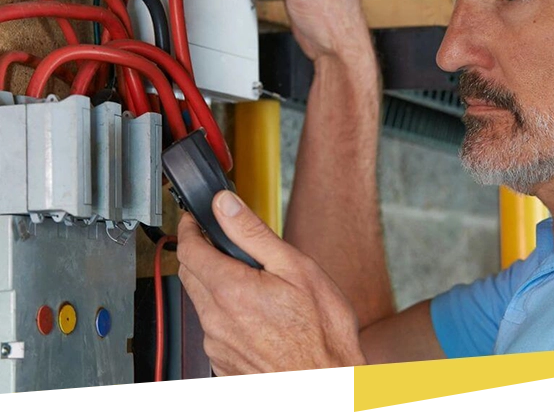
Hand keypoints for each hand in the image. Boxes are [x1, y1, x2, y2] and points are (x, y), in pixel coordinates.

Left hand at [176, 190, 366, 375]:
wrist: (326, 385)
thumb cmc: (321, 331)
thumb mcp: (295, 267)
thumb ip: (253, 233)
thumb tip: (225, 205)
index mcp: (231, 290)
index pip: (190, 249)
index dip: (190, 228)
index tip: (194, 219)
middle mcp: (216, 320)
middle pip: (189, 274)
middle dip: (199, 253)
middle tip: (221, 243)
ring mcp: (218, 345)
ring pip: (201, 301)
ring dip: (214, 284)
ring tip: (250, 280)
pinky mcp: (223, 363)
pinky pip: (213, 328)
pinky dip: (225, 312)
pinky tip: (255, 312)